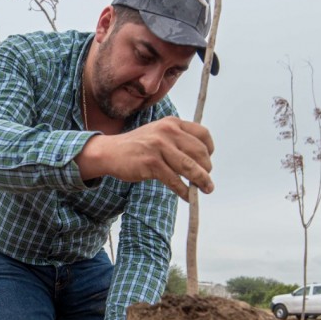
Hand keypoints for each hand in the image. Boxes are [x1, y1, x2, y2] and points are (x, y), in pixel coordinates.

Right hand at [75, 116, 213, 200]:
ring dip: (202, 181)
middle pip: (199, 152)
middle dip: (207, 168)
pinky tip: (187, 196)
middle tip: (207, 180)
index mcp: (172, 123)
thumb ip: (177, 140)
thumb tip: (201, 161)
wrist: (110, 151)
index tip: (208, 161)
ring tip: (207, 189)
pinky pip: (174, 180)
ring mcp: (159, 146)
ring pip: (189, 167)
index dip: (209, 150)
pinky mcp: (151, 163)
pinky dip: (184, 190)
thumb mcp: (158, 134)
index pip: (202, 134)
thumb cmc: (138, 146)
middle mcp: (168, 131)